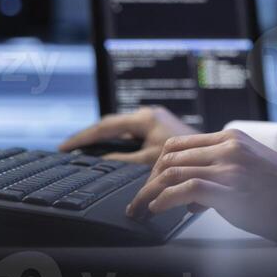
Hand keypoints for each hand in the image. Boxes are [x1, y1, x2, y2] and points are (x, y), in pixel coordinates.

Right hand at [59, 105, 196, 164]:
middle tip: (68, 148)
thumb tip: (102, 161)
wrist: (211, 156)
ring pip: (120, 129)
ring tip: (82, 149)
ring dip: (103, 138)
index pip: (105, 126)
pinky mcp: (158, 128)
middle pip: (110, 124)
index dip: (83, 137)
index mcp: (145, 119)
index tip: (65, 147)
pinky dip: (116, 142)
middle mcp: (148, 115)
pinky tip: (108, 152)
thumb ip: (124, 160)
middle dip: (89, 136)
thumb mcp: (150, 160)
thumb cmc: (186, 157)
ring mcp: (153, 120)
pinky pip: (130, 133)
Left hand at [125, 129, 276, 244]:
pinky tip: (157, 212)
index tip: (150, 186)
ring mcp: (228, 167)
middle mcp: (227, 147)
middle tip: (138, 202)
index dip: (157, 166)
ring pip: (171, 172)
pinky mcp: (229, 189)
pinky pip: (182, 189)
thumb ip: (222, 173)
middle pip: (169, 156)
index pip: (179, 144)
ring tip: (139, 212)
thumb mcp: (252, 169)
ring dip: (148, 194)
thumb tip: (188, 196)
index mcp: (232, 138)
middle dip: (147, 180)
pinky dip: (162, 201)